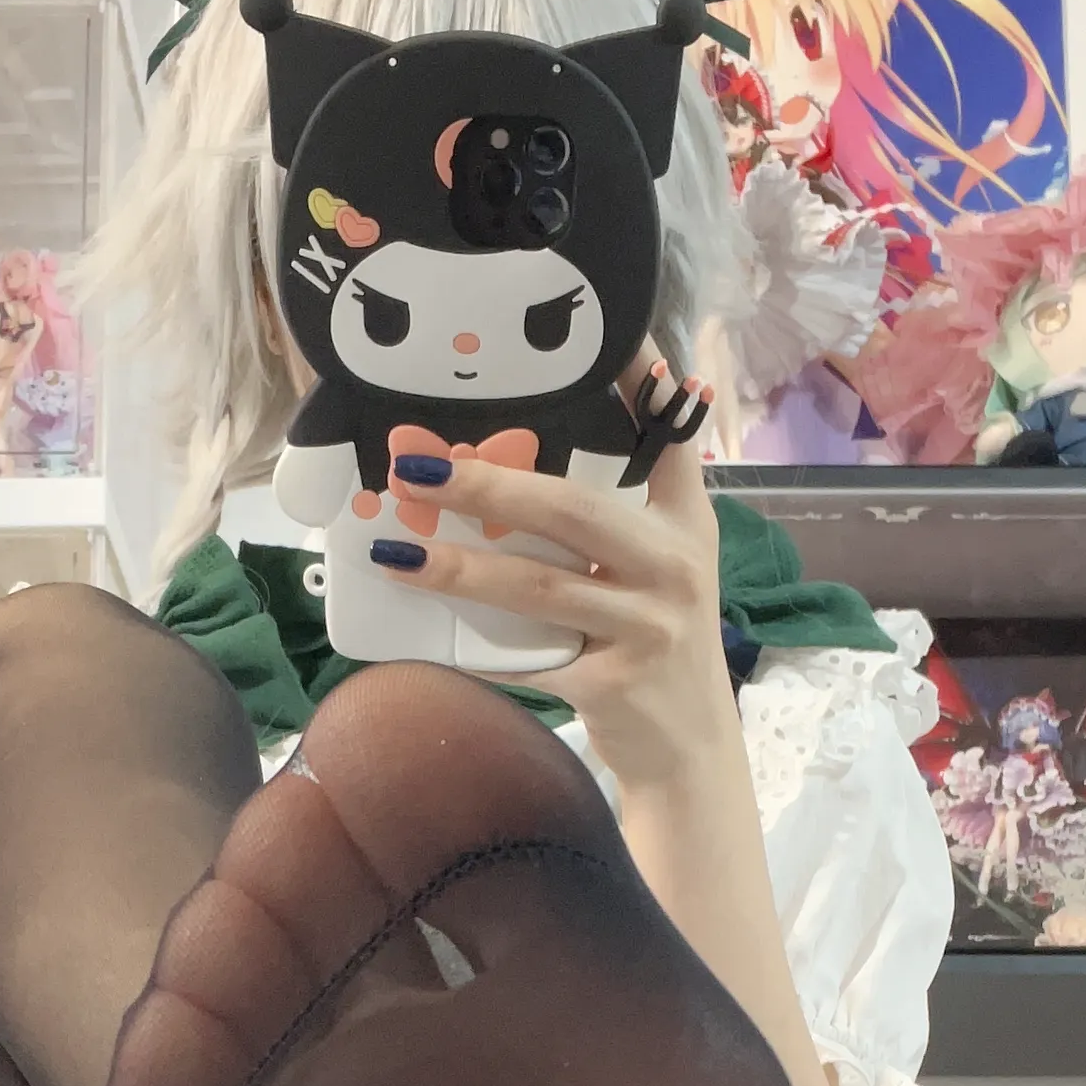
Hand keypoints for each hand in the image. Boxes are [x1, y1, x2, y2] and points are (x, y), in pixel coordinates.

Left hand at [381, 351, 728, 797]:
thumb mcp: (668, 567)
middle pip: (572, 509)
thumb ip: (632, 504)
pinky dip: (471, 644)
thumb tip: (548, 444)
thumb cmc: (660, 646)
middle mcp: (673, 567)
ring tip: (395, 550)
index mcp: (686, 526)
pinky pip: (526, 656)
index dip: (640, 382)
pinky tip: (421, 629)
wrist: (690, 750)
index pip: (669, 437)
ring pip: (537, 585)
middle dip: (487, 484)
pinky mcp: (611, 683)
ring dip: (458, 565)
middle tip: (416, 467)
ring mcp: (645, 627)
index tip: (606, 335)